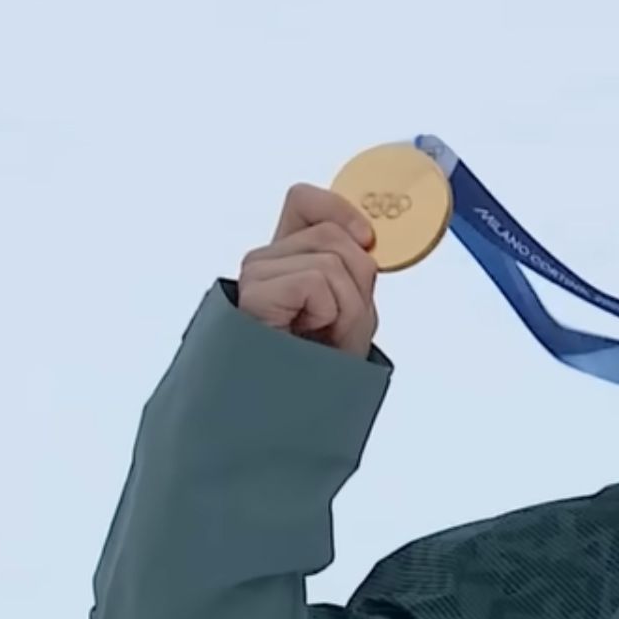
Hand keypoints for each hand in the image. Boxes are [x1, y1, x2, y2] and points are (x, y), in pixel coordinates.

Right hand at [236, 184, 378, 356]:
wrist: (299, 418)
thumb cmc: (324, 370)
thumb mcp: (353, 309)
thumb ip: (354, 266)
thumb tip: (364, 235)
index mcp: (286, 260)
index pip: (304, 200)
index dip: (340, 210)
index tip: (366, 240)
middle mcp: (264, 263)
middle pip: (332, 234)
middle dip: (357, 284)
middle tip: (337, 326)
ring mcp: (254, 277)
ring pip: (331, 260)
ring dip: (347, 306)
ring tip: (324, 337)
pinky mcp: (252, 294)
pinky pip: (316, 280)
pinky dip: (330, 313)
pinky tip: (308, 338)